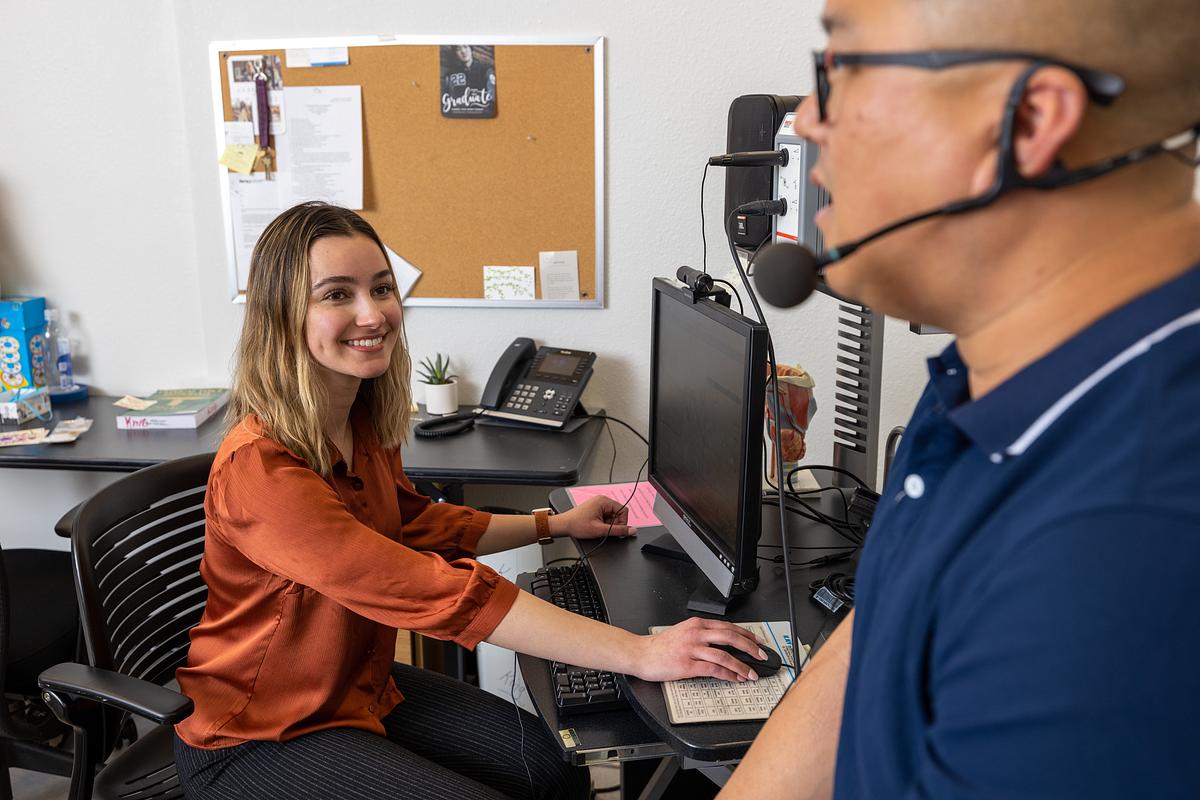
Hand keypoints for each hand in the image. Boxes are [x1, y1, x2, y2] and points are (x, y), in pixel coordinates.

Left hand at [553, 495, 636, 539]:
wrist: (563, 526)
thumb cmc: (577, 525)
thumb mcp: (600, 530)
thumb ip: (618, 530)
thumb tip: (632, 531)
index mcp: (604, 501)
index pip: (624, 510)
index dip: (622, 522)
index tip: (616, 530)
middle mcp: (602, 500)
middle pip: (618, 513)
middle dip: (614, 524)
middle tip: (604, 529)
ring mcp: (598, 505)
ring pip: (612, 516)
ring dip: (608, 524)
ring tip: (597, 528)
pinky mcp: (595, 509)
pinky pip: (606, 517)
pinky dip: (603, 523)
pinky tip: (595, 526)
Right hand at [634, 617, 768, 681]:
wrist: (641, 654)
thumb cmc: (660, 646)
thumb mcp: (683, 632)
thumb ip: (702, 635)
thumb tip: (724, 645)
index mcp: (697, 624)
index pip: (728, 626)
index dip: (747, 635)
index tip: (758, 642)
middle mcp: (696, 634)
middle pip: (731, 637)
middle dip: (751, 647)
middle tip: (762, 656)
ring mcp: (692, 649)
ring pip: (725, 654)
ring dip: (742, 665)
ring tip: (751, 673)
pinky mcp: (688, 664)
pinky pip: (714, 669)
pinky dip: (728, 674)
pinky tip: (735, 678)